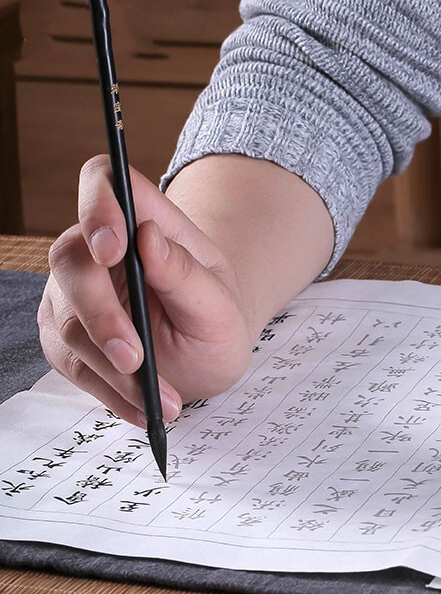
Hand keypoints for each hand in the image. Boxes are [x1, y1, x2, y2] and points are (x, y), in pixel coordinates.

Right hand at [38, 156, 253, 427]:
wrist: (209, 354)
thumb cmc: (219, 320)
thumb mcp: (220, 306)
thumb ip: (185, 273)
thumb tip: (147, 236)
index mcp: (144, 222)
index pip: (104, 183)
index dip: (98, 206)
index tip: (114, 249)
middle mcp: (99, 251)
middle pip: (72, 262)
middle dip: (103, 316)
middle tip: (136, 359)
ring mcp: (75, 293)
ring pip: (68, 324)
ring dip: (114, 370)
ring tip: (165, 401)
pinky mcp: (66, 336)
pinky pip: (73, 365)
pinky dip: (110, 393)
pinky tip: (145, 411)